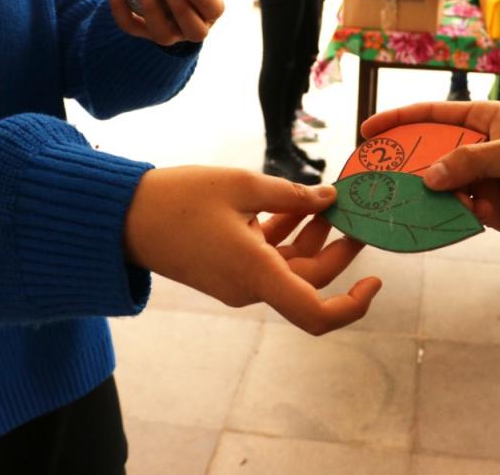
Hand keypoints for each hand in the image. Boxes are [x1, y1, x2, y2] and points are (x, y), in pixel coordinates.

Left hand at [107, 0, 222, 45]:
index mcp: (209, 11)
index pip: (212, 11)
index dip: (203, 0)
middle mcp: (192, 27)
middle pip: (191, 28)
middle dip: (178, 6)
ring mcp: (169, 33)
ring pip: (161, 32)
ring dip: (151, 7)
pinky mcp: (145, 32)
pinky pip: (131, 25)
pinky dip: (119, 7)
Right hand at [124, 167, 381, 334]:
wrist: (122, 217)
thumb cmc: (178, 199)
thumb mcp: (242, 186)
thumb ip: (292, 194)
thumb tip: (330, 198)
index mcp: (256, 274)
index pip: (316, 313)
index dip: (353, 306)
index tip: (376, 280)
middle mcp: (250, 287)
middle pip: (310, 279)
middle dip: (336, 246)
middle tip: (354, 211)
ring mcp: (237, 281)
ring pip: (290, 266)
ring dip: (310, 235)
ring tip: (325, 197)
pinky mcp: (227, 269)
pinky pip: (268, 258)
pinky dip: (284, 234)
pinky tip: (293, 202)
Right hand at [362, 102, 499, 244]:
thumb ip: (471, 162)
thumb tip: (428, 177)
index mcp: (482, 121)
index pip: (432, 116)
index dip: (398, 120)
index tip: (369, 131)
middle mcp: (475, 148)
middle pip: (428, 153)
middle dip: (402, 164)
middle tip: (373, 176)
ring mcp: (478, 179)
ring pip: (437, 185)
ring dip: (420, 194)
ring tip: (394, 203)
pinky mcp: (484, 208)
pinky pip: (454, 210)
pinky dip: (441, 216)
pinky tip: (429, 221)